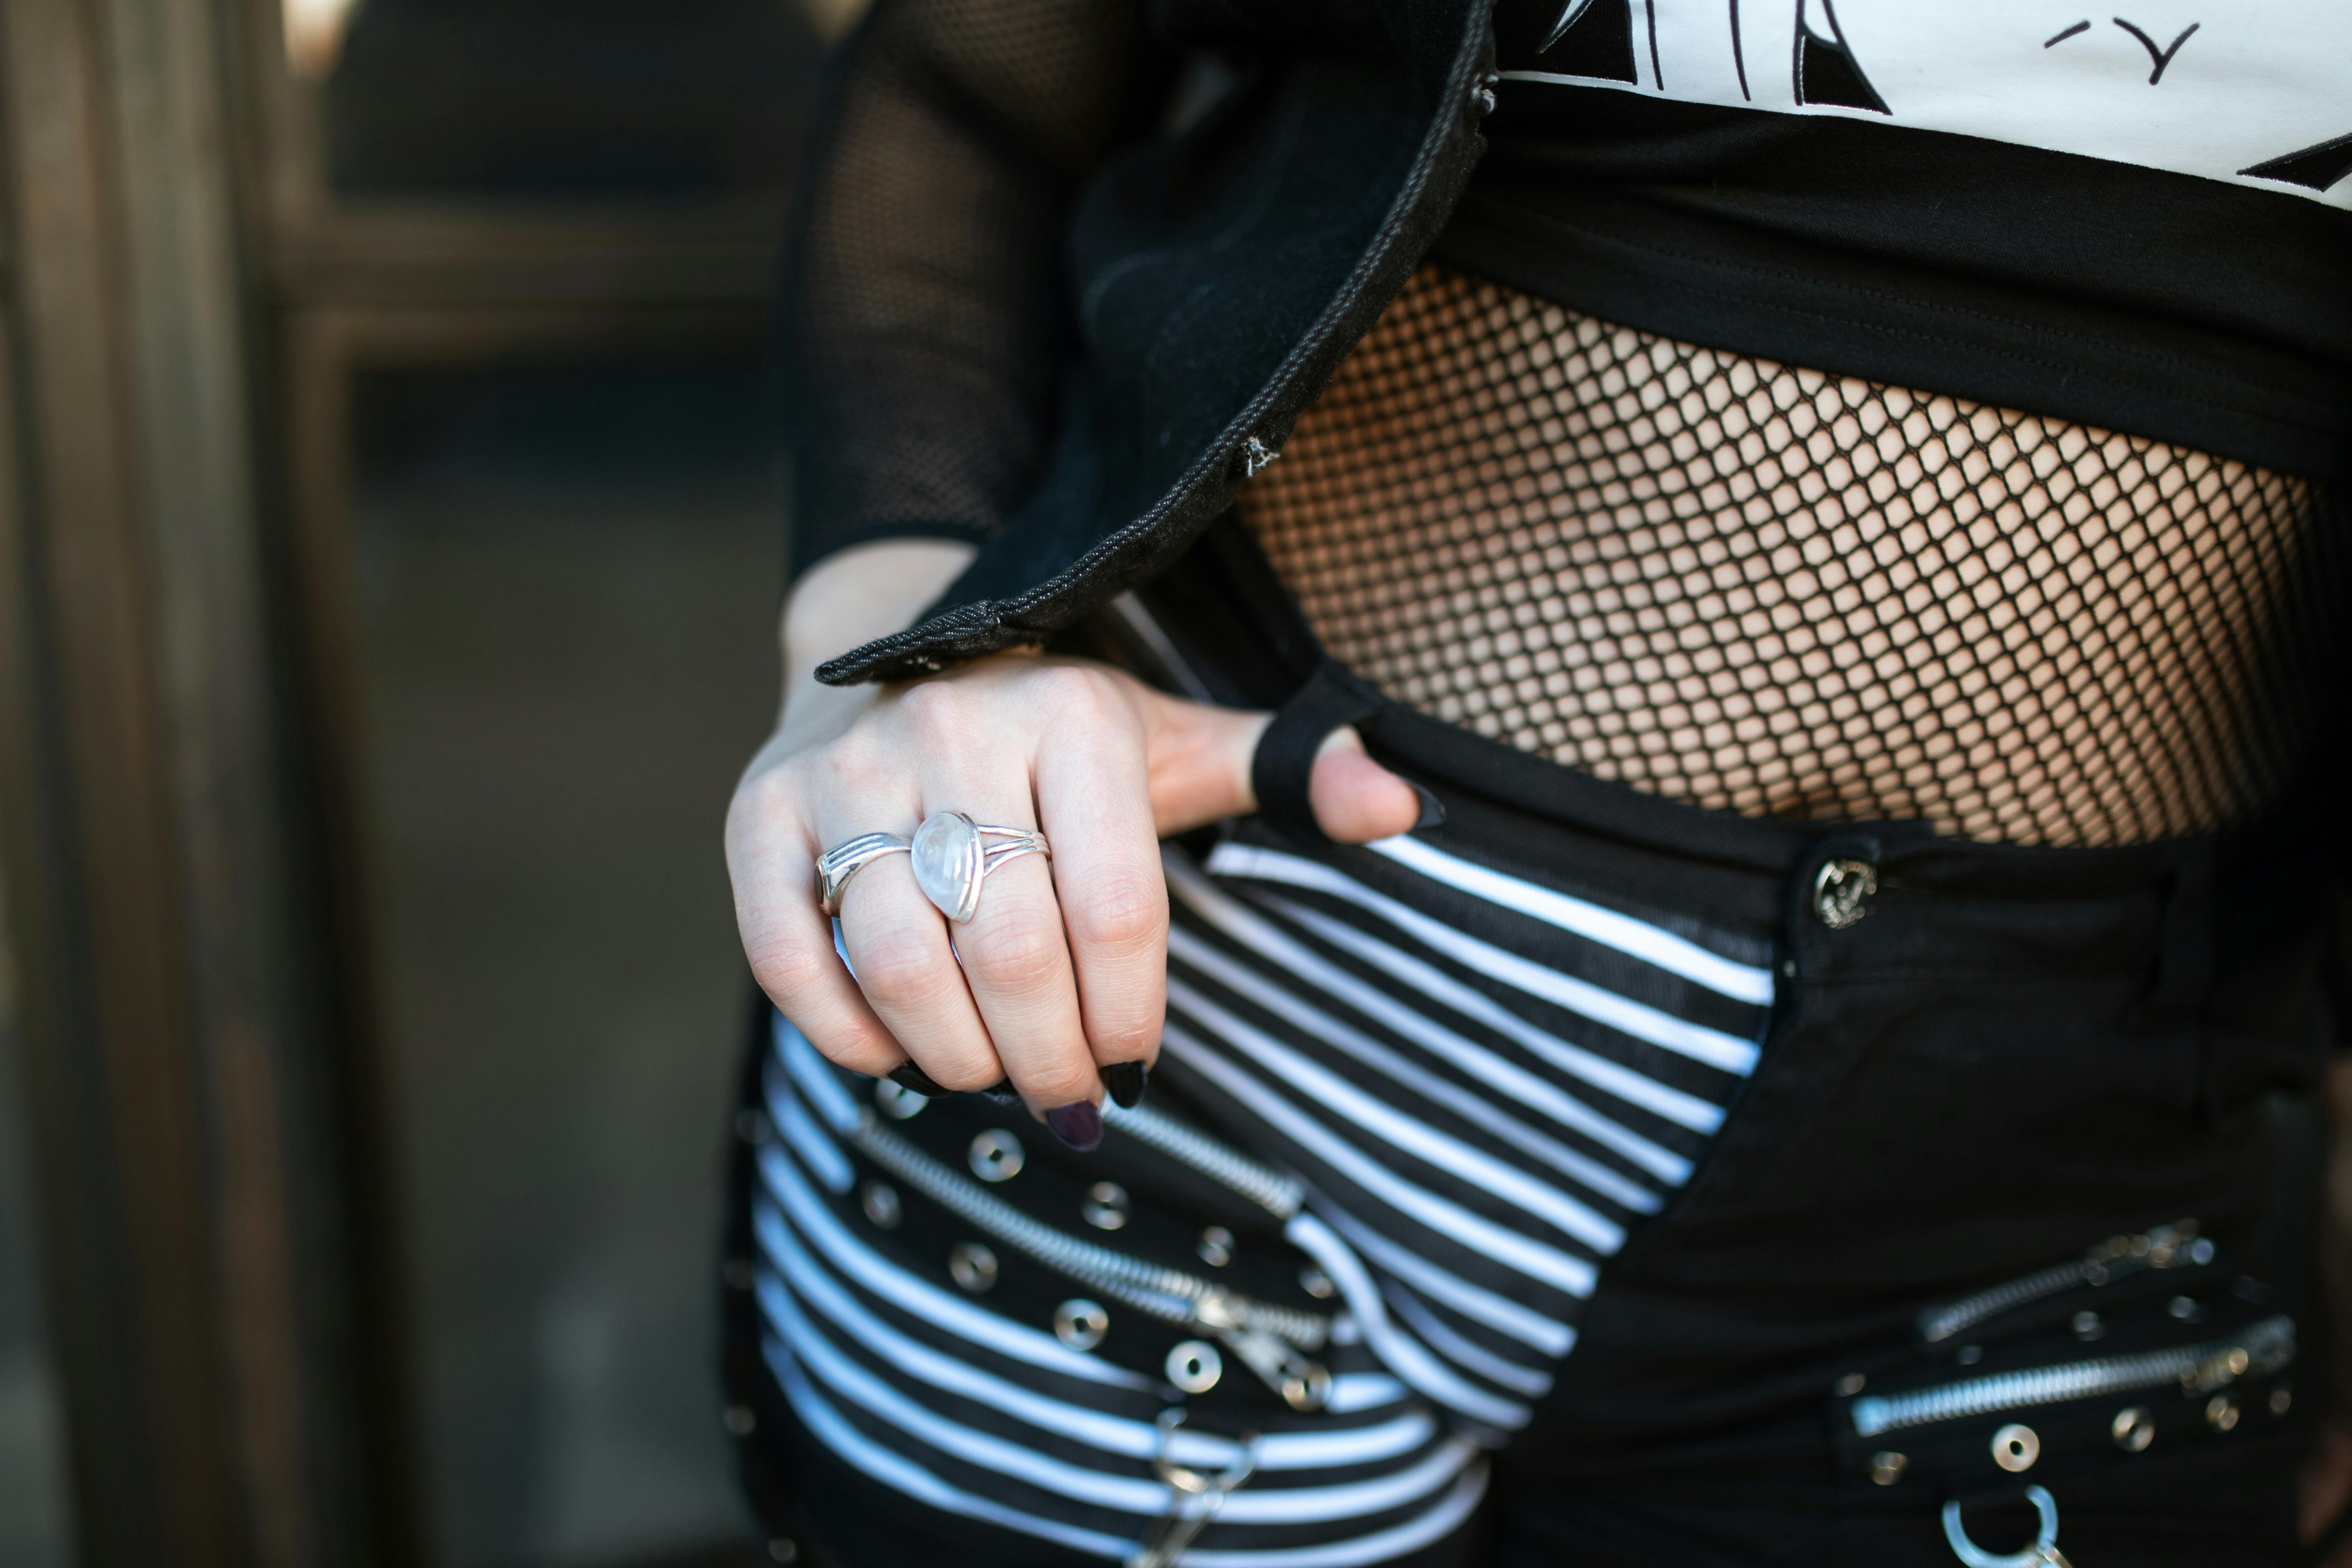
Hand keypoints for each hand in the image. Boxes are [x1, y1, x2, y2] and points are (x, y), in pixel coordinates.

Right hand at [726, 551, 1419, 1147]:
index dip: (1127, 1013)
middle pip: (1008, 949)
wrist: (889, 663)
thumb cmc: (1054, 737)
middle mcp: (950, 731)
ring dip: (954, 1056)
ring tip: (990, 1072)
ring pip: (897, 961)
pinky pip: (789, 955)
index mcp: (1070, 716)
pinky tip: (893, 1053)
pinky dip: (845, 1034)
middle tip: (1066, 1097)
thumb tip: (1404, 803)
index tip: (1132, 1066)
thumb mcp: (1173, 742)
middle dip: (1047, 1058)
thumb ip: (1285, 771)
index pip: (1113, 905)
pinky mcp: (759, 817)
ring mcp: (844, 774)